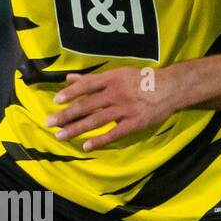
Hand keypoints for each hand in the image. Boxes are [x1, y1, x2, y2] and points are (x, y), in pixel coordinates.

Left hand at [44, 66, 184, 151]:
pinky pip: (113, 134)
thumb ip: (92, 79)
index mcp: (112, 78)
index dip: (70, 93)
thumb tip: (69, 79)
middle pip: (86, 105)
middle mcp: (116, 93)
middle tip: (49, 122)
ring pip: (96, 120)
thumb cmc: (142, 80)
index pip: (87, 86)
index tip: (56, 101)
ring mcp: (124, 109)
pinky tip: (86, 146)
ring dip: (76, 129)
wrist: (170, 88)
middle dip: (66, 115)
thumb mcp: (118, 74)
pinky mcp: (133, 123)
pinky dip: (99, 141)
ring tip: (61, 136)